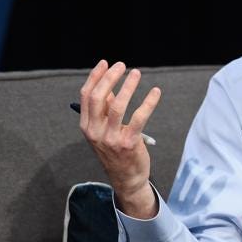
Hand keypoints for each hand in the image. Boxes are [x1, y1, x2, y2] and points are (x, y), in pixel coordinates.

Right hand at [79, 60, 162, 217]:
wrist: (126, 179)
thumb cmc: (116, 151)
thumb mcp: (104, 131)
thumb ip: (106, 110)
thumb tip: (112, 86)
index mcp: (86, 126)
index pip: (87, 96)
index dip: (95, 76)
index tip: (105, 63)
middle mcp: (95, 132)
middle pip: (98, 97)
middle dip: (110, 77)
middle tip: (122, 65)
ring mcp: (111, 138)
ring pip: (117, 105)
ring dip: (128, 86)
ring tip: (136, 73)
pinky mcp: (129, 143)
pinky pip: (139, 117)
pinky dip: (149, 102)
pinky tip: (156, 92)